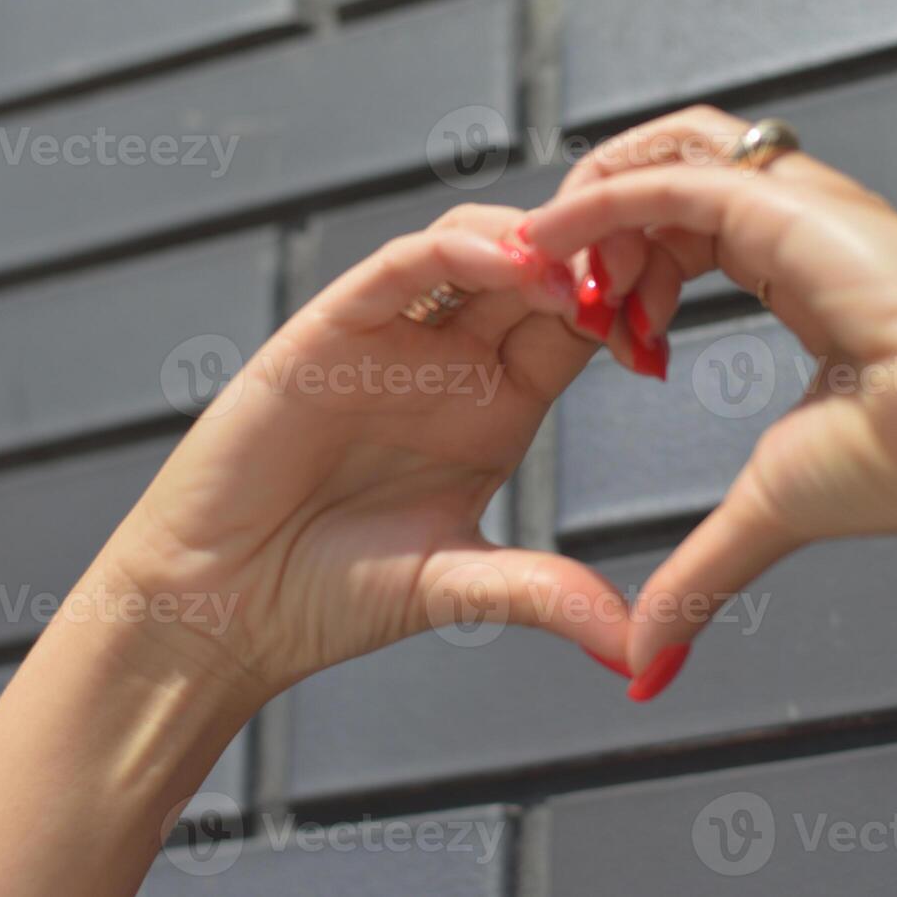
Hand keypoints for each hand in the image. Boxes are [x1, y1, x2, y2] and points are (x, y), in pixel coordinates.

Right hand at [101, 204, 633, 702]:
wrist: (224, 607)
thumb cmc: (334, 594)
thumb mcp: (462, 585)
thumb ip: (548, 595)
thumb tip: (639, 651)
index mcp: (498, 405)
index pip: (577, 328)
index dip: (628, 309)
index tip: (671, 317)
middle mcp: (452, 361)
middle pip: (539, 272)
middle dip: (592, 255)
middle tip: (647, 258)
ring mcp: (394, 338)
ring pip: (476, 246)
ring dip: (535, 245)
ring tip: (582, 272)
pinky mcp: (332, 327)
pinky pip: (401, 267)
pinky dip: (454, 248)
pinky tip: (507, 259)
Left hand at [525, 106, 896, 677]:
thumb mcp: (766, 513)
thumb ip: (698, 573)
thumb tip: (646, 667)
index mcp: (802, 274)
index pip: (690, 239)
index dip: (634, 283)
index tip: (616, 348)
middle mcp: (796, 227)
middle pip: (669, 191)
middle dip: (605, 245)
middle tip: (575, 315)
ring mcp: (794, 205)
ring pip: (667, 159)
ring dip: (598, 211)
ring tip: (561, 280)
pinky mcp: (787, 203)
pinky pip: (670, 179)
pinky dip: (601, 203)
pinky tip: (549, 240)